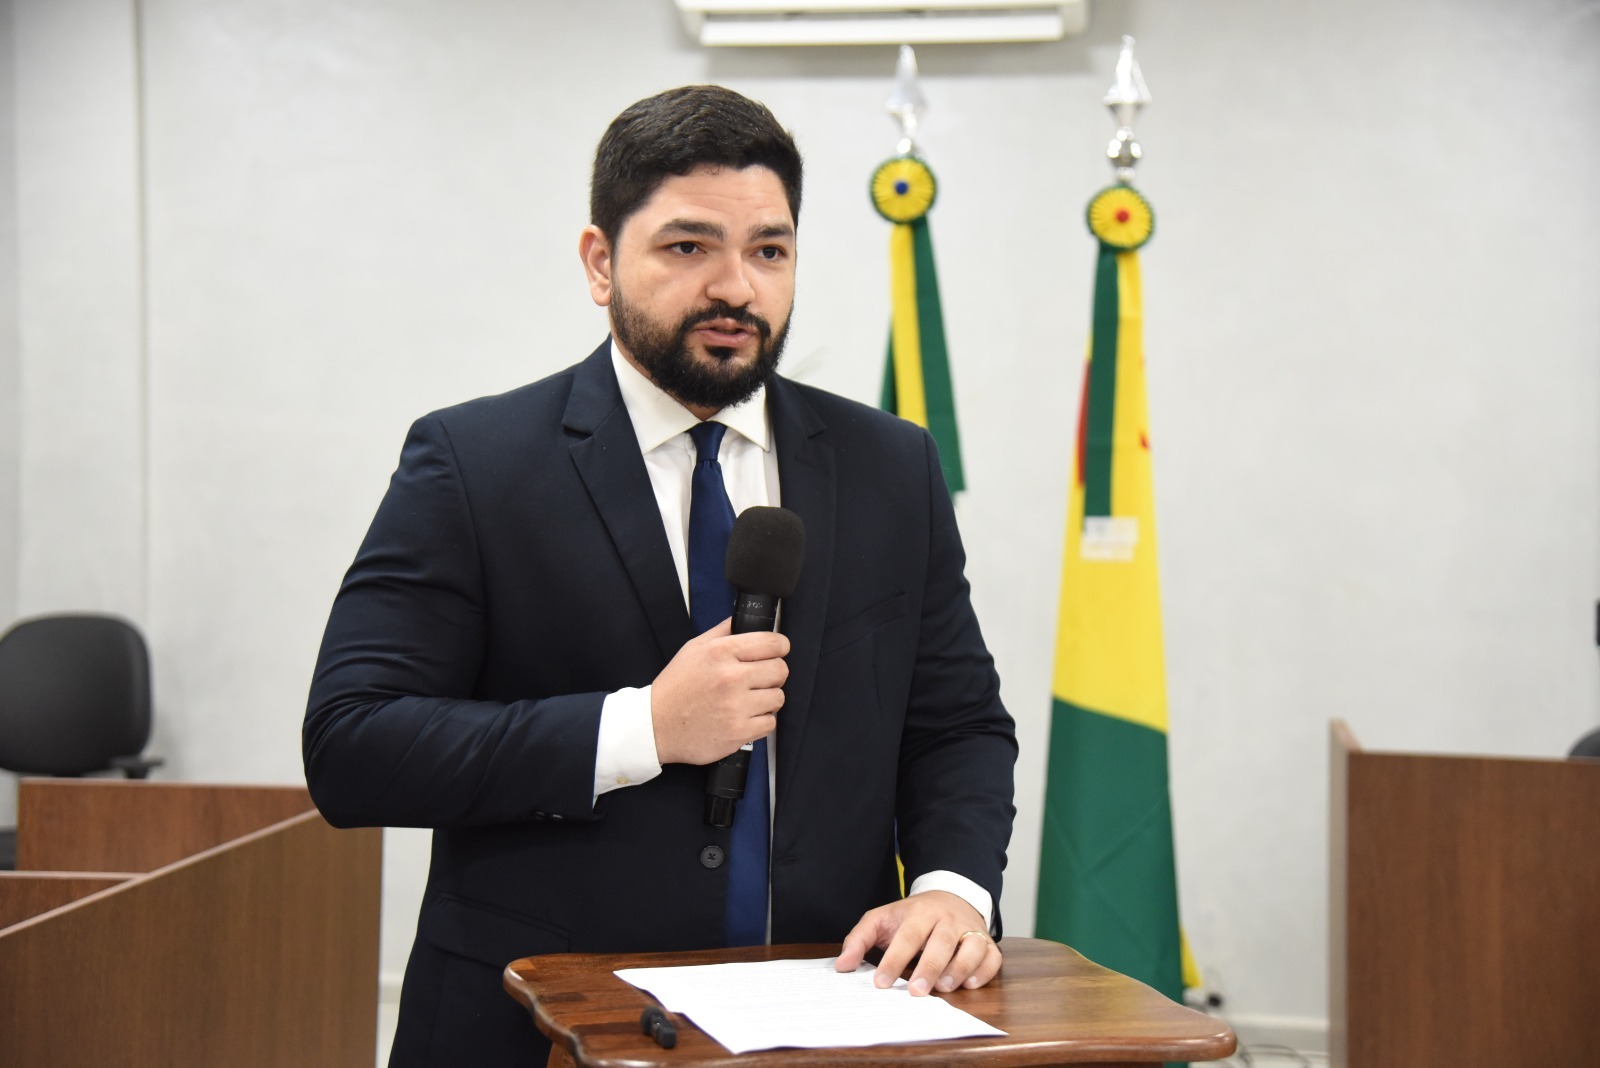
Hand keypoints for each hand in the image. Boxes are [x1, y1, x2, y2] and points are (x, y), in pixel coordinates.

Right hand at [651, 618, 788, 765]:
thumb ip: (722, 632)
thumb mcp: (693, 649)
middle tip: (760, 678)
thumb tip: (745, 619)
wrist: (656, 726)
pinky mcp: (738, 733)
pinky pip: (770, 723)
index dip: (780, 646)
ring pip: (778, 698)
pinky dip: (760, 721)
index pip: (772, 643)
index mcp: (720, 653)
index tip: (777, 651)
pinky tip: (745, 716)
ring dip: (768, 699)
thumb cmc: (675, 687)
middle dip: (774, 673)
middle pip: (780, 670)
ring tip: (749, 699)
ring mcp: (735, 707)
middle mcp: (730, 678)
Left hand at [834, 890, 1000, 995]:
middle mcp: (948, 920)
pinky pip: (993, 957)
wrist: (949, 896)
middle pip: (943, 941)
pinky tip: (970, 983)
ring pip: (972, 947)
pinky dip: (984, 971)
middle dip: (929, 967)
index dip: (894, 959)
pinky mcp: (988, 942)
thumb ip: (859, 939)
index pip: (907, 935)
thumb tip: (842, 966)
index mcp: (920, 912)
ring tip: (943, 988)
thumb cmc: (912, 915)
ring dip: (960, 969)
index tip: (881, 983)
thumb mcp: (882, 918)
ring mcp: (971, 930)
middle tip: (915, 992)